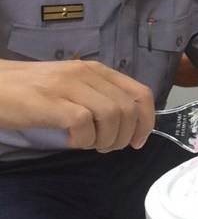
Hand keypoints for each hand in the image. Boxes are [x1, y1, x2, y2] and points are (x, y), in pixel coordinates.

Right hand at [0, 60, 153, 151]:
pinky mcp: (52, 102)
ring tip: (89, 144)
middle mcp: (86, 73)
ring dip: (106, 140)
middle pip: (128, 109)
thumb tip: (127, 123)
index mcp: (96, 70)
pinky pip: (84, 124)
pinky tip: (71, 141)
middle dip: (124, 136)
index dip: (146, 121)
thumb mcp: (72, 87)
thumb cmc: (30, 91)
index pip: (140, 93)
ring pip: (111, 116)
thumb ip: (98, 97)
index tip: (138, 141)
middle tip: (106, 148)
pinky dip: (83, 140)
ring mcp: (69, 86)